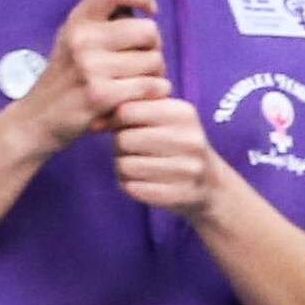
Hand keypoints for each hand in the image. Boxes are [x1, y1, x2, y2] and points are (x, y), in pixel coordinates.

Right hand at [8, 0, 166, 151]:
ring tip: (137, 83)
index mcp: (77, 21)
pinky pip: (150, 86)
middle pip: (148, 30)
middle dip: (154, 48)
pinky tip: (139, 99)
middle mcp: (82, 39)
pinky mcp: (101, 94)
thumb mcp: (73, 42)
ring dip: (155, 75)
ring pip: (154, 61)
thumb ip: (101, 25)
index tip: (149, 10)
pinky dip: (153, 93)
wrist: (34, 120)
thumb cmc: (64, 80)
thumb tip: (143, 11)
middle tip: (144, 62)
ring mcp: (90, 67)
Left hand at [107, 91, 221, 212]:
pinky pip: (132, 188)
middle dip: (119, 146)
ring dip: (123, 167)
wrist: (211, 185)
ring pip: (124, 166)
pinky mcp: (179, 194)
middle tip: (132, 150)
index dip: (115, 120)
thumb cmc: (177, 146)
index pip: (128, 110)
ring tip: (138, 166)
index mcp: (183, 113)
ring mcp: (187, 169)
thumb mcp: (165, 119)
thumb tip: (93, 123)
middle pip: (123, 139)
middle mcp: (189, 139)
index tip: (121, 127)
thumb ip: (131, 112)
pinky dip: (130, 186)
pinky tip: (143, 183)